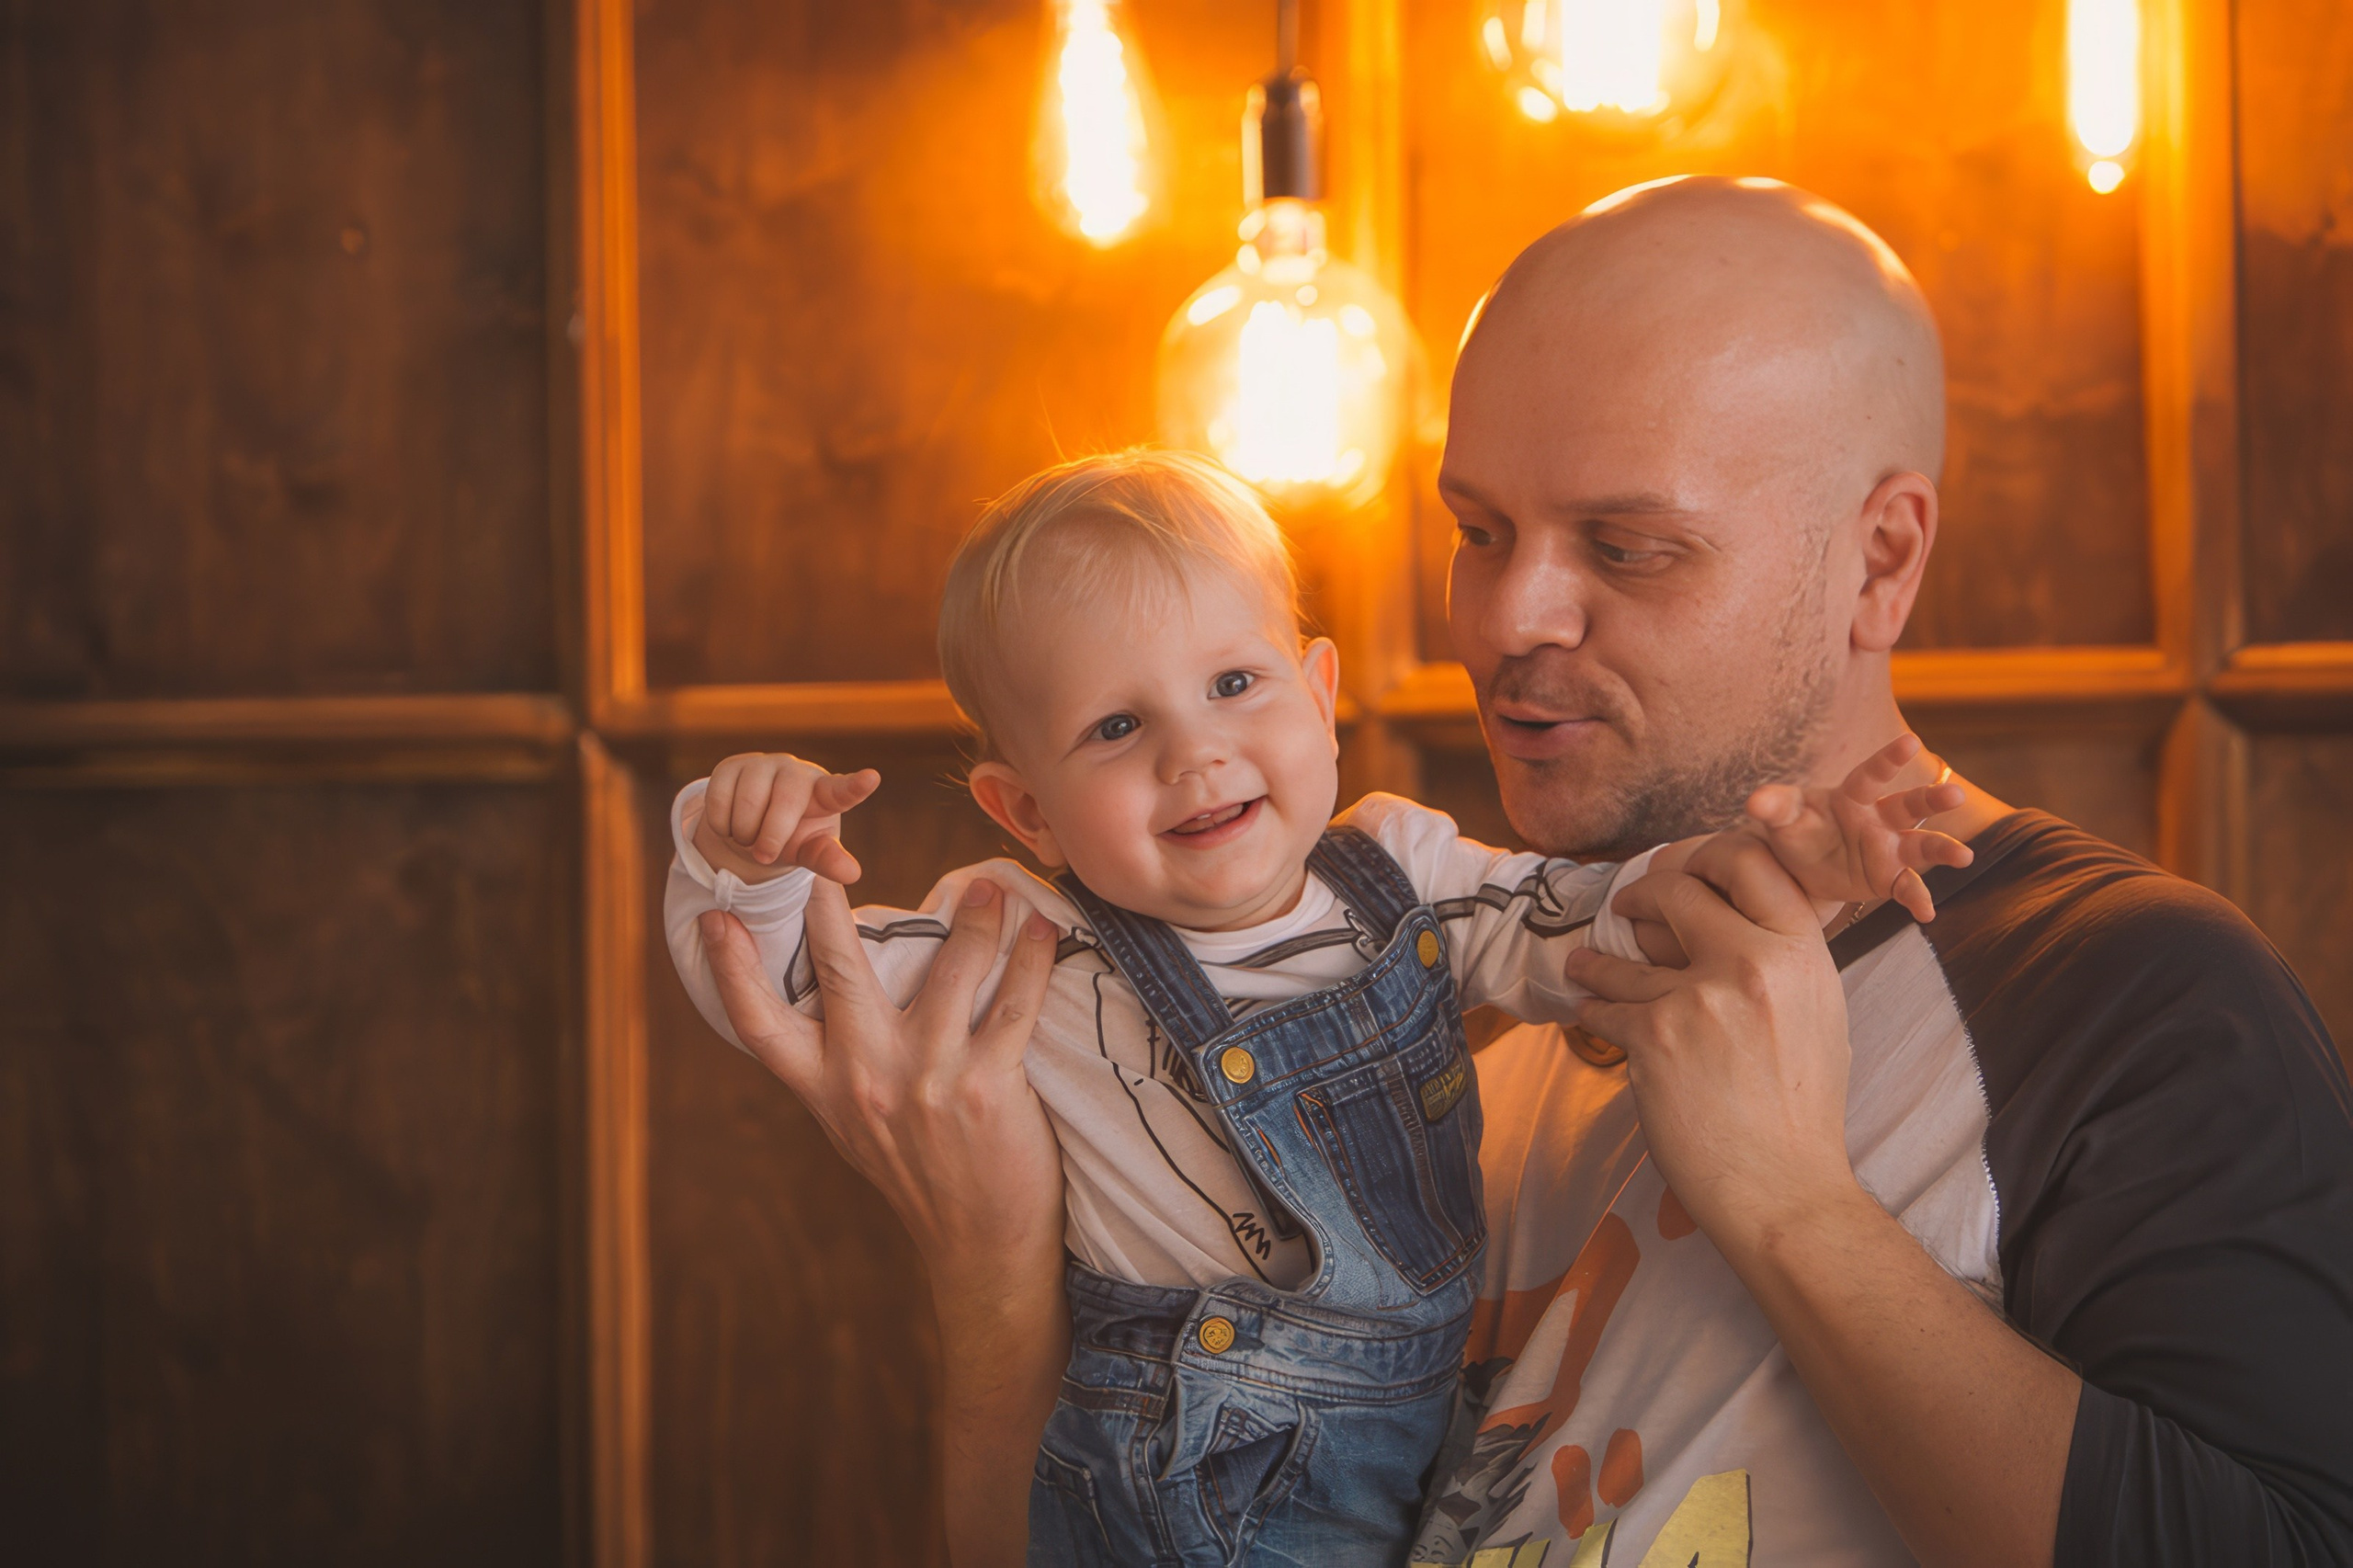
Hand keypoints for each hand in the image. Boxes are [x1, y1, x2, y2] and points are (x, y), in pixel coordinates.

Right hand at [694, 751, 879, 884]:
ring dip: (744, 833)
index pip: (842, 790)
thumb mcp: (811, 851)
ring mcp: (764, 763)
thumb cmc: (793, 834)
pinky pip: (719, 798)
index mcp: (824, 793)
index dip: (855, 786)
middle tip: (765, 854)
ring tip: (749, 836)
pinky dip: (722, 824)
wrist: (753, 823)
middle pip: (785, 803)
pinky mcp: (732, 764)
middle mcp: (796, 771)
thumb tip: (852, 873)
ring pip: (748, 802)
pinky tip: (730, 824)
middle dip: (772, 837)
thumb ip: (829, 860)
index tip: (872, 779)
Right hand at [700, 874, 1068, 1566]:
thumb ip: (836, 1063)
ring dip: (973, 917)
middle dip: (834, 903)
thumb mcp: (855, 1123)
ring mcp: (924, 1080)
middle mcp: (863, 1079)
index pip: (760, 1023)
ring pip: (948, 969)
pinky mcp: (984, 1087)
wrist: (979, 1244)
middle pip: (840, 971)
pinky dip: (1031, 958)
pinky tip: (1043, 931)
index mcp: (822, 1088)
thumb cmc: (920, 1173)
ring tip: (989, 884)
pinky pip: (1013, 1001)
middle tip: (832, 849)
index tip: (712, 916)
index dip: (730, 968)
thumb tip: (825, 988)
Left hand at [1568, 832, 1859, 1242]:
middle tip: (1628, 905)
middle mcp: (1754, 964)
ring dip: (1598, 959)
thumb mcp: (1817, 1013)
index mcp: (1802, 953)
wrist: (1783, 1188)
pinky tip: (1589, 1007)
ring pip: (1627, 953)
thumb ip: (1781, 957)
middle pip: (1679, 890)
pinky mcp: (1655, 1038)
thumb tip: (1738, 913)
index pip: (1752, 860)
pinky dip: (1594, 1006)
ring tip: (1585, 962)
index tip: (1684, 869)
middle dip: (1643, 894)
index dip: (1708, 854)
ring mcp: (1700, 999)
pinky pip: (1606, 1005)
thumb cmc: (1801, 1108)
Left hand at [1745, 733, 1969, 922]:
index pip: (1872, 774)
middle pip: (1910, 805)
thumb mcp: (1782, 817)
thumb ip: (1774, 806)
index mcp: (1853, 796)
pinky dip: (1917, 899)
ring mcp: (1888, 848)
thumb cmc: (1795, 830)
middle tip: (1956, 796)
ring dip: (1942, 849)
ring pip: (1920, 845)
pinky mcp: (1888, 878)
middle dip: (1932, 800)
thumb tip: (1755, 801)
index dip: (1889, 758)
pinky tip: (1927, 914)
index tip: (1911, 742)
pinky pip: (1907, 887)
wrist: (1798, 868)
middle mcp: (1879, 818)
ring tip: (1963, 856)